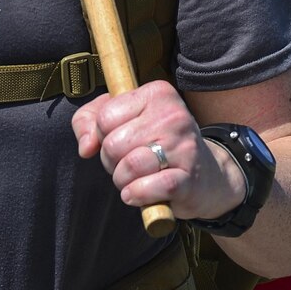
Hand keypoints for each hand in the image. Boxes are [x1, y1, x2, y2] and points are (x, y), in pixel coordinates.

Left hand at [70, 80, 244, 220]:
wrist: (205, 175)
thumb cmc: (155, 143)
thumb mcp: (121, 120)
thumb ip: (88, 121)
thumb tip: (85, 147)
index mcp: (157, 93)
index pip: (105, 117)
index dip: (102, 135)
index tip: (121, 139)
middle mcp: (173, 115)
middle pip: (113, 144)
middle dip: (111, 161)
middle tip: (127, 162)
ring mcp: (184, 147)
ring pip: (128, 166)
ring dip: (122, 180)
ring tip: (134, 178)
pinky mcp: (188, 179)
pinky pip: (147, 188)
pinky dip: (135, 195)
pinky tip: (138, 194)